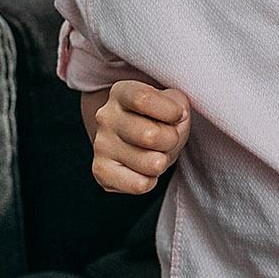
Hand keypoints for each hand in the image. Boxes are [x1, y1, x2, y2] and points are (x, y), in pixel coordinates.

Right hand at [90, 80, 191, 194]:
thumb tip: (177, 118)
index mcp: (121, 92)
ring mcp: (100, 145)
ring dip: (163, 161)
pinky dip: (151, 180)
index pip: (143, 99)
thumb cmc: (159, 118)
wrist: (137, 139)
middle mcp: (105, 117)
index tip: (178, 115)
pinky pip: (140, 185)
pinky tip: (145, 169)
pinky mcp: (101, 172)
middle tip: (168, 137)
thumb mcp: (173, 102)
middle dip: (171, 140)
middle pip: (150, 136)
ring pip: (151, 164)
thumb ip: (178, 104)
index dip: (170, 111)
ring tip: (156, 152)